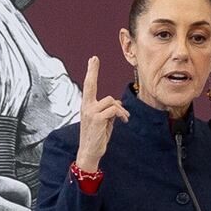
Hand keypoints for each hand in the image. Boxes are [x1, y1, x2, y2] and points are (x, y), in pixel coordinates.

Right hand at [76, 56, 128, 170]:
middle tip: (94, 58)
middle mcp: (86, 106)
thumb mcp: (103, 121)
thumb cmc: (97, 137)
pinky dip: (121, 114)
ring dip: (121, 109)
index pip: (89, 86)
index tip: (92, 60)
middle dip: (92, 71)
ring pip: (111, 101)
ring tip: (124, 117)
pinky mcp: (98, 119)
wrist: (90, 152)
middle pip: (91, 84)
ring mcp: (90, 112)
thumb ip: (107, 111)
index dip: (91, 72)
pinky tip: (123, 120)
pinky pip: (114, 110)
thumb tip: (117, 106)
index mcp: (87, 106)